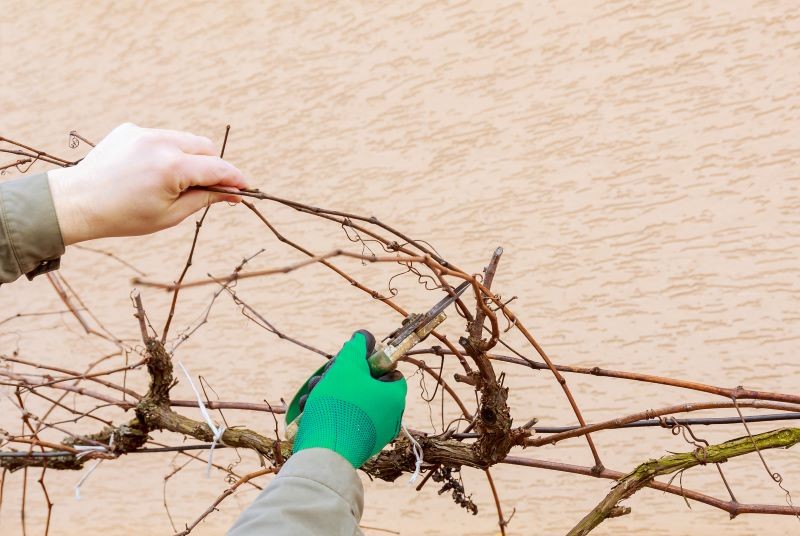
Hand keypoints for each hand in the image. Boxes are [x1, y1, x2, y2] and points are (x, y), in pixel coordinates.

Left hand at [48, 123, 248, 244]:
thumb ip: (206, 198)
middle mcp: (161, 143)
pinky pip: (162, 137)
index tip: (245, 188)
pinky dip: (166, 152)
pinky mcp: (131, 129)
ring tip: (174, 182)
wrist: (78, 202)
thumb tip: (233, 193)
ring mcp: (145, 132)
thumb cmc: (125, 216)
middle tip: (207, 189)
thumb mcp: (171, 215)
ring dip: (190, 157)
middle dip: (212, 166)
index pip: (218, 168)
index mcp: (173, 168)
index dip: (236, 179)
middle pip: (206, 148)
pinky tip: (149, 171)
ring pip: (186, 139)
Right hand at [292, 330, 407, 467]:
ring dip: (329, 392)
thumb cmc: (339, 405)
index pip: (389, 371)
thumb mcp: (347, 367)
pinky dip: (328, 412)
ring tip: (315, 393)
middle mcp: (389, 417)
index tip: (351, 361)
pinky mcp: (355, 446)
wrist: (324, 453)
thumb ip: (356, 348)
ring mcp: (373, 433)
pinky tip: (310, 409)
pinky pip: (343, 420)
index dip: (369, 363)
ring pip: (350, 402)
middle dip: (341, 377)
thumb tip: (364, 337)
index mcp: (394, 397)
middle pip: (366, 385)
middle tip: (327, 376)